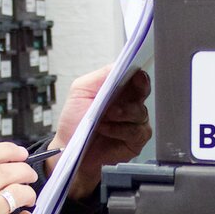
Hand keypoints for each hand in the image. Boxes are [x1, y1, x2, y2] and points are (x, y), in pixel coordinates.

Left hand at [55, 66, 151, 198]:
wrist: (70, 148)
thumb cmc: (76, 120)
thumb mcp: (81, 91)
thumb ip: (100, 77)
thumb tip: (118, 66)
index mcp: (119, 89)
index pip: (135, 76)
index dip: (138, 74)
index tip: (136, 73)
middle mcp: (130, 103)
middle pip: (144, 91)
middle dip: (140, 88)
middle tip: (128, 90)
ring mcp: (135, 122)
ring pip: (140, 112)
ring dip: (121, 113)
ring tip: (104, 116)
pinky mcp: (136, 140)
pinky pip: (136, 131)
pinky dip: (119, 129)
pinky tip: (106, 129)